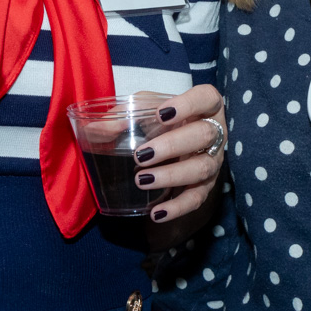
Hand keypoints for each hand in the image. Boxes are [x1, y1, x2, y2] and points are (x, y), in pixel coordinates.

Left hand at [133, 84, 226, 224]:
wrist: (174, 141)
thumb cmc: (161, 119)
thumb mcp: (142, 110)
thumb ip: (119, 116)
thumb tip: (95, 129)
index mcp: (204, 106)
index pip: (207, 98)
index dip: (188, 104)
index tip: (161, 113)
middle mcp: (215, 132)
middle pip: (204, 135)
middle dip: (172, 145)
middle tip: (141, 155)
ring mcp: (213, 159)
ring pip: (202, 168)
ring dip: (172, 175)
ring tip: (141, 180)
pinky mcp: (207, 184)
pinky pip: (196, 198)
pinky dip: (177, 208)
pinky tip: (156, 213)